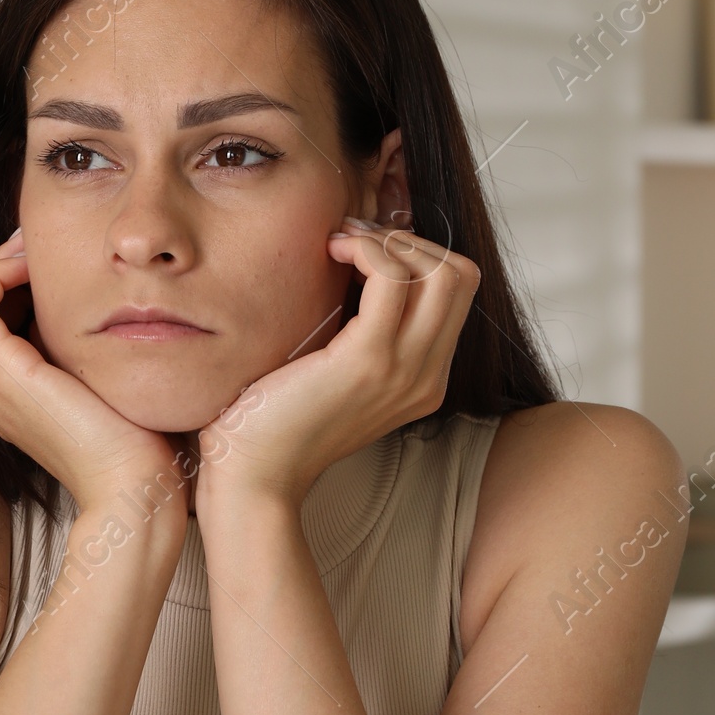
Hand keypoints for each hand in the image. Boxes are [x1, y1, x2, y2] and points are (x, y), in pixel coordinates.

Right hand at [0, 231, 189, 520]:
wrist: (135, 489)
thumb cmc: (139, 446)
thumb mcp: (106, 386)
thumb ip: (89, 355)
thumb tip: (108, 312)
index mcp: (10, 396)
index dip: (1, 283)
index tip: (45, 261)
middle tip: (35, 247)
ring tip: (34, 252)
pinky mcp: (7, 377)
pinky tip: (38, 269)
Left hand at [194, 220, 479, 523]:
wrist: (254, 474)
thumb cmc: (277, 419)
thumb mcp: (337, 373)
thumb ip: (363, 332)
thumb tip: (361, 264)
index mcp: (423, 380)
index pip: (455, 292)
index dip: (415, 256)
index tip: (363, 252)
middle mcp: (425, 378)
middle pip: (460, 274)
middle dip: (408, 240)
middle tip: (354, 243)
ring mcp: (403, 371)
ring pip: (438, 270)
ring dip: (386, 241)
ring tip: (340, 247)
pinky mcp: (367, 361)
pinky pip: (392, 277)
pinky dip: (365, 250)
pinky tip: (329, 255)